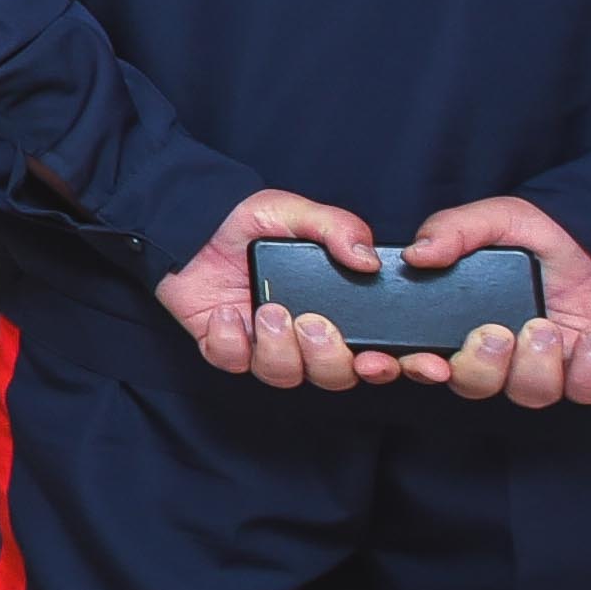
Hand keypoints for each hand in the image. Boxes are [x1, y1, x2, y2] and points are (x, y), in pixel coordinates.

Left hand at [158, 187, 390, 387]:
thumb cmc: (248, 219)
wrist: (189, 221)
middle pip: (335, 376)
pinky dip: (230, 341)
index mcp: (335, 309)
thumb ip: (337, 229)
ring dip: (279, 348)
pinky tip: (228, 313)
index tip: (401, 361)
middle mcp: (304, 334)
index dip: (392, 365)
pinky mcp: (225, 346)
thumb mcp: (297, 213)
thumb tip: (369, 261)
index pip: (375, 351)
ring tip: (267, 309)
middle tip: (312, 323)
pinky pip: (233, 363)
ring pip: (286, 375)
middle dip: (328, 358)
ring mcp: (264, 344)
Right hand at [408, 196, 590, 407]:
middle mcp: (502, 351)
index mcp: (466, 320)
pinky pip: (585, 391)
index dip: (413, 368)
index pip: (425, 357)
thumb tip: (417, 254)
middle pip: (472, 386)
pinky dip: (590, 369)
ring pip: (528, 394)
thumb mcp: (500, 218)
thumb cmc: (553, 233)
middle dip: (480, 367)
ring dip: (536, 365)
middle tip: (495, 334)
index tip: (421, 363)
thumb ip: (454, 229)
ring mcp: (547, 366)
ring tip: (546, 326)